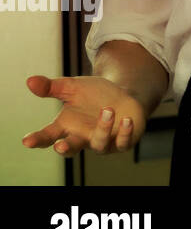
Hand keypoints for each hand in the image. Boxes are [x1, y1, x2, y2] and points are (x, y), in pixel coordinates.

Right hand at [20, 75, 146, 157]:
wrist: (123, 95)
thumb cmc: (93, 94)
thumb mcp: (73, 87)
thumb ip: (52, 87)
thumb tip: (29, 80)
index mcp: (66, 127)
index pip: (48, 136)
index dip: (38, 139)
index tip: (27, 141)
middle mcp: (82, 137)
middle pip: (70, 148)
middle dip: (64, 148)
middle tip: (59, 146)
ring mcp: (102, 142)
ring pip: (99, 143)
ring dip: (103, 128)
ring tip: (107, 110)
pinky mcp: (122, 141)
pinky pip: (123, 143)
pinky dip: (125, 133)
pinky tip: (127, 120)